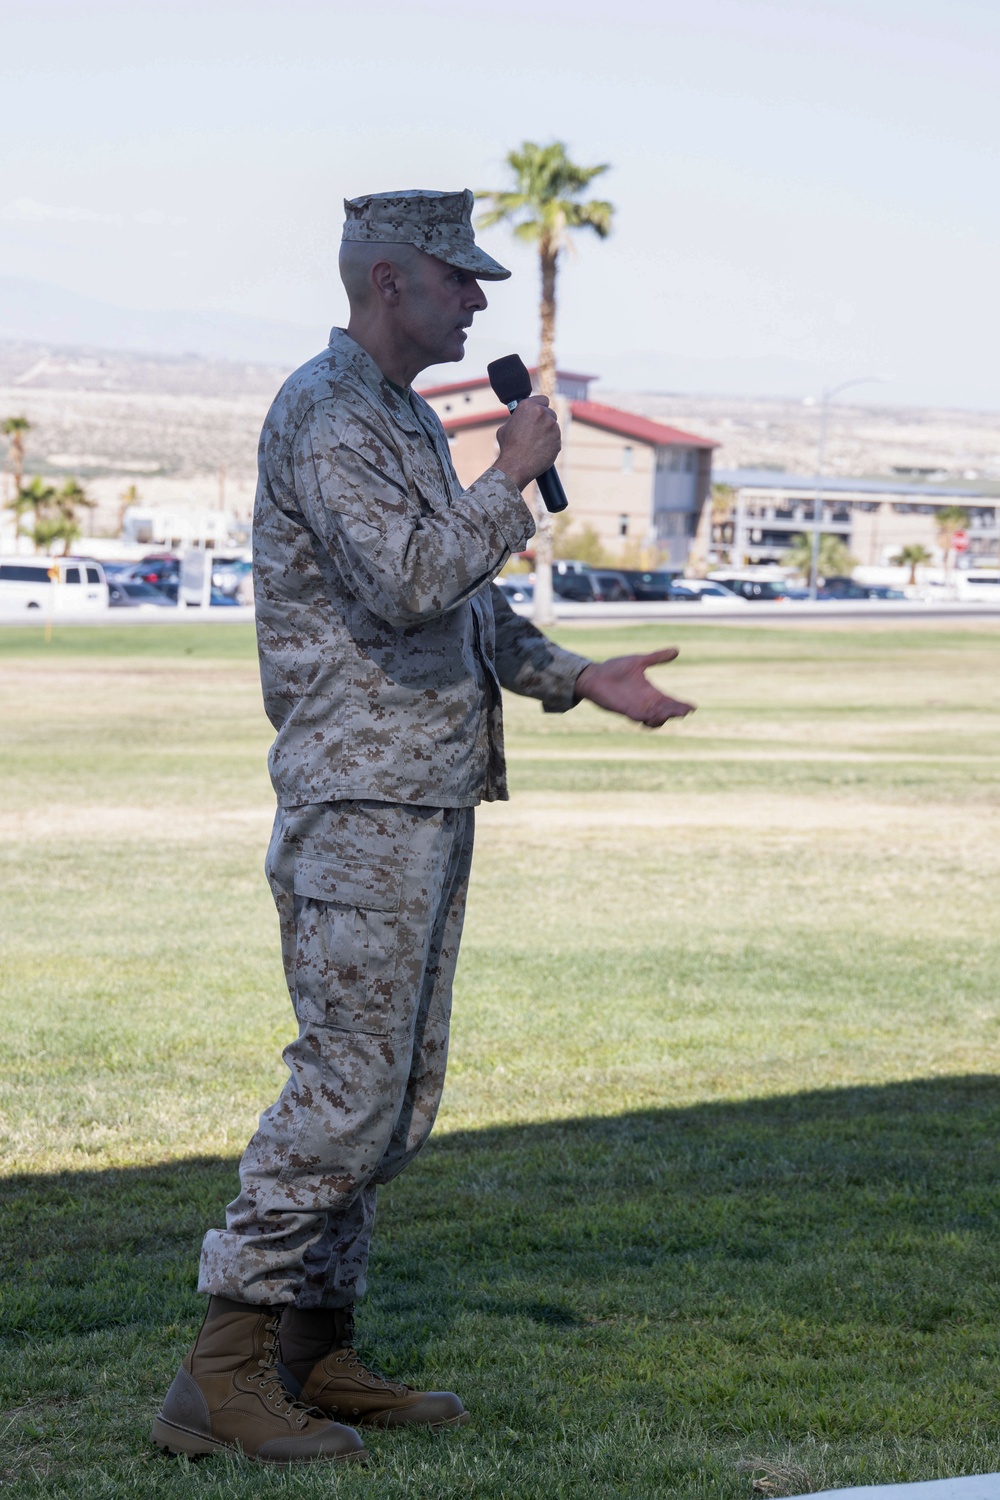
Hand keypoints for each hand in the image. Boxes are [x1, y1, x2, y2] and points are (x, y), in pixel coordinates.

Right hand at [494, 396, 560, 490]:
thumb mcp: (506, 427)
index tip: (540, 412)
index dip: (541, 406)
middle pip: (550, 413)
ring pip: (553, 427)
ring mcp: (552, 426)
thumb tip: (522, 419)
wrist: (515, 466)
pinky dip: (551, 444)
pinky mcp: (558, 440)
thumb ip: (518, 419)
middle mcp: (542, 413)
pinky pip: (556, 440)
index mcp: (528, 406)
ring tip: (536, 444)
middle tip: (537, 431)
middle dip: (545, 420)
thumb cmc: (508, 448)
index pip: (543, 399)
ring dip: (548, 433)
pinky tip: (540, 450)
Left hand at [574, 649, 694, 727]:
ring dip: (665, 717)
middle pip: (667, 712)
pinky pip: (643, 720)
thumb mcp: (640, 661)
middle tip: (685, 710)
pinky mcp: (627, 711)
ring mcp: (637, 708)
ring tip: (672, 712)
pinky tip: (658, 715)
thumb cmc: (614, 668)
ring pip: (657, 719)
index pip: (670, 701)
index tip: (693, 707)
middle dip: (676, 712)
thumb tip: (677, 650)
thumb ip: (657, 657)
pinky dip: (652, 719)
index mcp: (650, 692)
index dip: (681, 705)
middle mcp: (646, 703)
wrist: (594, 675)